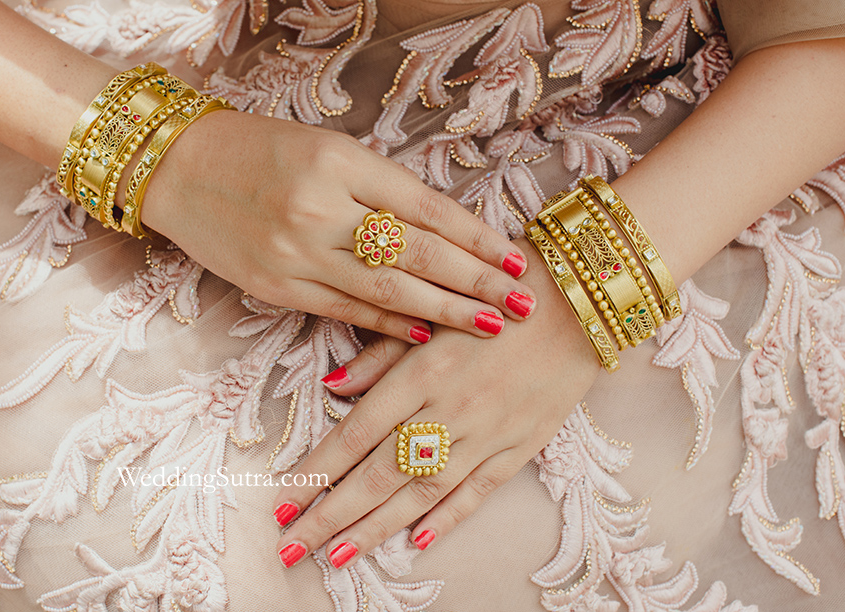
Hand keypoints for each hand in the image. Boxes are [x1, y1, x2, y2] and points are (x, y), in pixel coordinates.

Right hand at [141, 111, 536, 342]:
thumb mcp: (329, 150)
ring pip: (387, 291)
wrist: (179, 170)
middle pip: (417, 255)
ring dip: (445, 311)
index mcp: (341, 164)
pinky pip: (345, 311)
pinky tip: (424, 334)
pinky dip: (388, 325)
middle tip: (523, 302)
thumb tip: (447, 231)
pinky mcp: (277, 289)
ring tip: (490, 324)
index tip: (514, 259)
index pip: (427, 209)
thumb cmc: (262, 150)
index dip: (477, 238)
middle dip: (476, 281)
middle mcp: (321, 210)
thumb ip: (383, 190)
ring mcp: (297, 255)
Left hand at [270, 237, 600, 567]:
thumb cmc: (499, 292)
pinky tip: (418, 541)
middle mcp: (450, 411)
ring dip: (376, 528)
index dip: (316, 473)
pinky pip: (479, 490)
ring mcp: (487, 433)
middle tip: (291, 549)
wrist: (581, 298)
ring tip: (337, 555)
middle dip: (331, 515)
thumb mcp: (436, 310)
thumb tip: (333, 386)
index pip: (355, 435)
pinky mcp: (520, 444)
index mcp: (421, 373)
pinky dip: (449, 517)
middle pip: (379, 475)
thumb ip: (384, 353)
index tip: (283, 504)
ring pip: (423, 492)